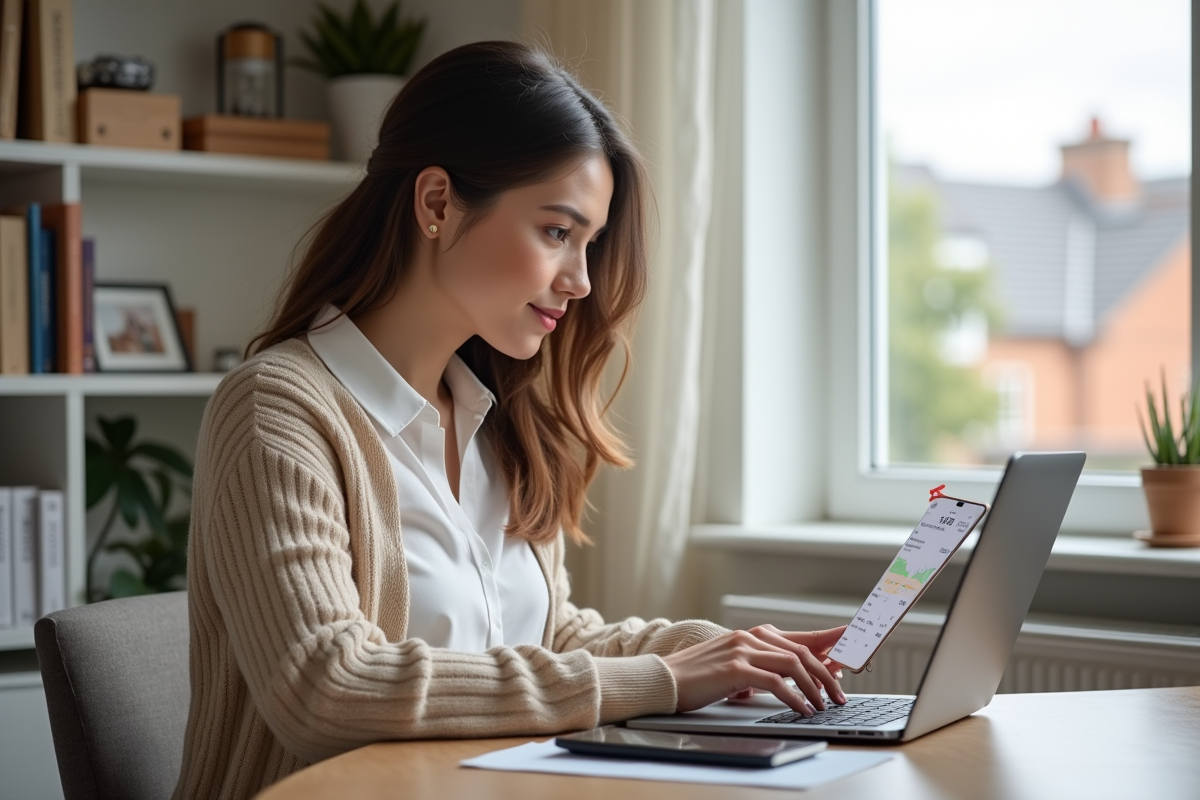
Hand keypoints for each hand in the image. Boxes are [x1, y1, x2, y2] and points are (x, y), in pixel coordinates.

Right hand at [662, 625, 847, 715]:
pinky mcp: (735, 668)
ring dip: (815, 686)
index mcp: (751, 636)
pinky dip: (795, 697)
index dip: (828, 644)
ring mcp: (743, 650)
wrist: (663, 679)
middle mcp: (750, 637)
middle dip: (827, 673)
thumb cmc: (696, 679)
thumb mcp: (731, 669)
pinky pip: (776, 682)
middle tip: (839, 694)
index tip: (852, 651)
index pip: (799, 638)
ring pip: (793, 664)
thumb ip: (759, 670)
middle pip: (802, 651)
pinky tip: (802, 708)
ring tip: (825, 704)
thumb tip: (788, 684)